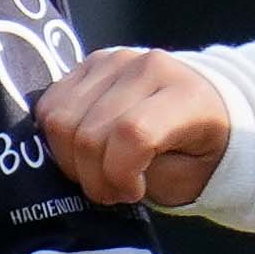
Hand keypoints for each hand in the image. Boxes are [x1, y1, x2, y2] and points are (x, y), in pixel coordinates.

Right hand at [35, 46, 233, 207]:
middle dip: (93, 177)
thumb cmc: (199, 151)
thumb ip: (150, 178)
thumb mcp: (190, 179)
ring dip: (71, 161)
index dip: (119, 174)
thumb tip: (104, 176)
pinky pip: (49, 105)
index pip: (132, 133)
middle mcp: (148, 67)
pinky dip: (58, 139)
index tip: (133, 193)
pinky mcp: (89, 63)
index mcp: (186, 96)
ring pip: (60, 119)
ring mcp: (115, 60)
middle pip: (89, 132)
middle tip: (113, 191)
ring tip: (98, 172)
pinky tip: (85, 151)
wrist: (205, 106)